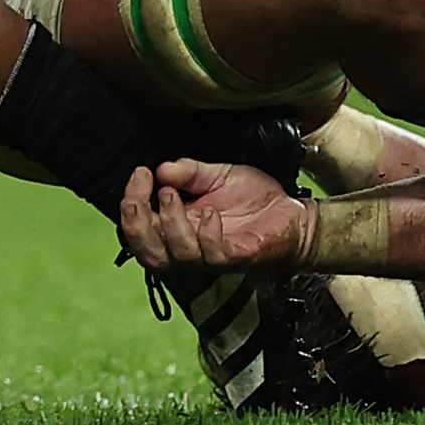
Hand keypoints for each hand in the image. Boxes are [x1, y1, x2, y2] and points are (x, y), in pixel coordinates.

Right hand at [118, 157, 311, 271]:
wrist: (292, 213)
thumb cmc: (254, 199)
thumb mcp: (217, 175)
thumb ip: (189, 172)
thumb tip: (161, 168)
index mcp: (179, 226)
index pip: (142, 227)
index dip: (131, 204)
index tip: (140, 174)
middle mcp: (190, 246)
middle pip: (149, 254)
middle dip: (136, 225)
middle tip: (140, 195)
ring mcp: (212, 255)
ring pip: (178, 256)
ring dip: (169, 224)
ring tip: (172, 194)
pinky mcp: (237, 257)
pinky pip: (214, 255)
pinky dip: (207, 234)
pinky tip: (211, 212)